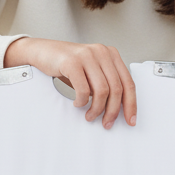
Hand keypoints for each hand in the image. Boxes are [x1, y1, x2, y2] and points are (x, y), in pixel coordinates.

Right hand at [3, 37, 136, 128]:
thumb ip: (106, 83)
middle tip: (106, 122)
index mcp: (111, 54)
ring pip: (102, 90)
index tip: (130, 120)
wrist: (43, 52)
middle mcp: (102, 52)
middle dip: (113, 111)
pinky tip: (77, 103)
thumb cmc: (68, 64)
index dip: (131, 104)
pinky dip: (82, 102)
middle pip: (117, 88)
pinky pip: (83, 89)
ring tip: (89, 115)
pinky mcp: (72, 62)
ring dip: (96, 109)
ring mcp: (87, 55)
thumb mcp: (92, 72)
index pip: (128, 82)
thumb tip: (117, 108)